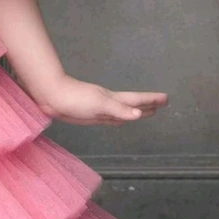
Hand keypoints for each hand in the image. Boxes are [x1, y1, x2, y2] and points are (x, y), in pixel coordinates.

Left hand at [35, 75, 168, 125]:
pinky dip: (119, 119)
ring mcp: (100, 109)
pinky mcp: (90, 115)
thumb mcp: (99, 104)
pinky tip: (120, 120)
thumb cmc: (75, 99)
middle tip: (162, 105)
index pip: (137, 100)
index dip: (151, 100)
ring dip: (135, 112)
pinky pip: (111, 118)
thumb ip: (119, 110)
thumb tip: (138, 114)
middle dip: (148, 105)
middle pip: (133, 105)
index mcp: (113, 99)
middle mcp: (109, 103)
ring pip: (123, 111)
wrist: (52, 97)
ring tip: (147, 113)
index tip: (166, 99)